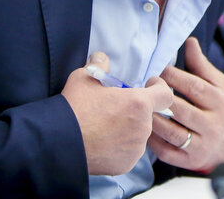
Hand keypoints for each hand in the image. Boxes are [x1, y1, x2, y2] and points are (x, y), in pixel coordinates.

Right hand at [61, 52, 172, 175]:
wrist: (58, 143)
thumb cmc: (74, 108)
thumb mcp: (85, 77)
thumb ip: (99, 65)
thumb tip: (101, 59)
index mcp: (138, 103)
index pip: (165, 94)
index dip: (159, 87)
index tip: (150, 85)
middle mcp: (142, 127)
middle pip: (148, 114)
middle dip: (136, 108)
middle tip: (116, 106)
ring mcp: (135, 148)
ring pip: (139, 133)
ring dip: (129, 127)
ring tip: (107, 124)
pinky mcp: (126, 164)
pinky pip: (129, 150)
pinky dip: (121, 145)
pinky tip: (103, 140)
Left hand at [148, 37, 223, 171]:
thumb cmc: (221, 107)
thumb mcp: (218, 84)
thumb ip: (201, 65)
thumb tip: (189, 42)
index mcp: (220, 102)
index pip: (194, 87)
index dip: (174, 77)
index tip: (159, 69)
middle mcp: (213, 125)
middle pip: (181, 110)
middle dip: (161, 96)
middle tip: (147, 86)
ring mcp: (202, 146)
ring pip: (173, 132)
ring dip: (154, 119)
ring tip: (142, 107)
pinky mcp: (191, 162)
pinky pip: (168, 153)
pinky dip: (153, 142)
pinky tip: (145, 128)